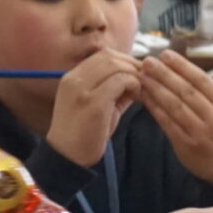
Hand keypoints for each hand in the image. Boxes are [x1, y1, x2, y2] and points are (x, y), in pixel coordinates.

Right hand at [47, 51, 144, 167]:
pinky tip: (137, 98)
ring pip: (116, 65)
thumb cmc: (85, 132)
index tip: (137, 75)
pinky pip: (120, 81)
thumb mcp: (98, 104)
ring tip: (140, 91)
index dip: (125, 61)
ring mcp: (81, 90)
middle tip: (145, 81)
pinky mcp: (93, 102)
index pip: (103, 55)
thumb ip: (115, 88)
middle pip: (110, 56)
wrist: (68, 157)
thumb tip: (138, 77)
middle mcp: (74, 79)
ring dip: (134, 75)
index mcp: (72, 77)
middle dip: (132, 65)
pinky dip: (134, 85)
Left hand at [137, 50, 212, 186]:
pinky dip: (155, 108)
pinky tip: (145, 97)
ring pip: (174, 106)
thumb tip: (177, 71)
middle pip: (186, 91)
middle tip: (147, 61)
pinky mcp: (185, 145)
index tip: (166, 54)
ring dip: (156, 89)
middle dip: (164, 74)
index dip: (182, 66)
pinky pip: (167, 123)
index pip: (202, 80)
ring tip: (142, 76)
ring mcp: (200, 133)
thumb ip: (206, 95)